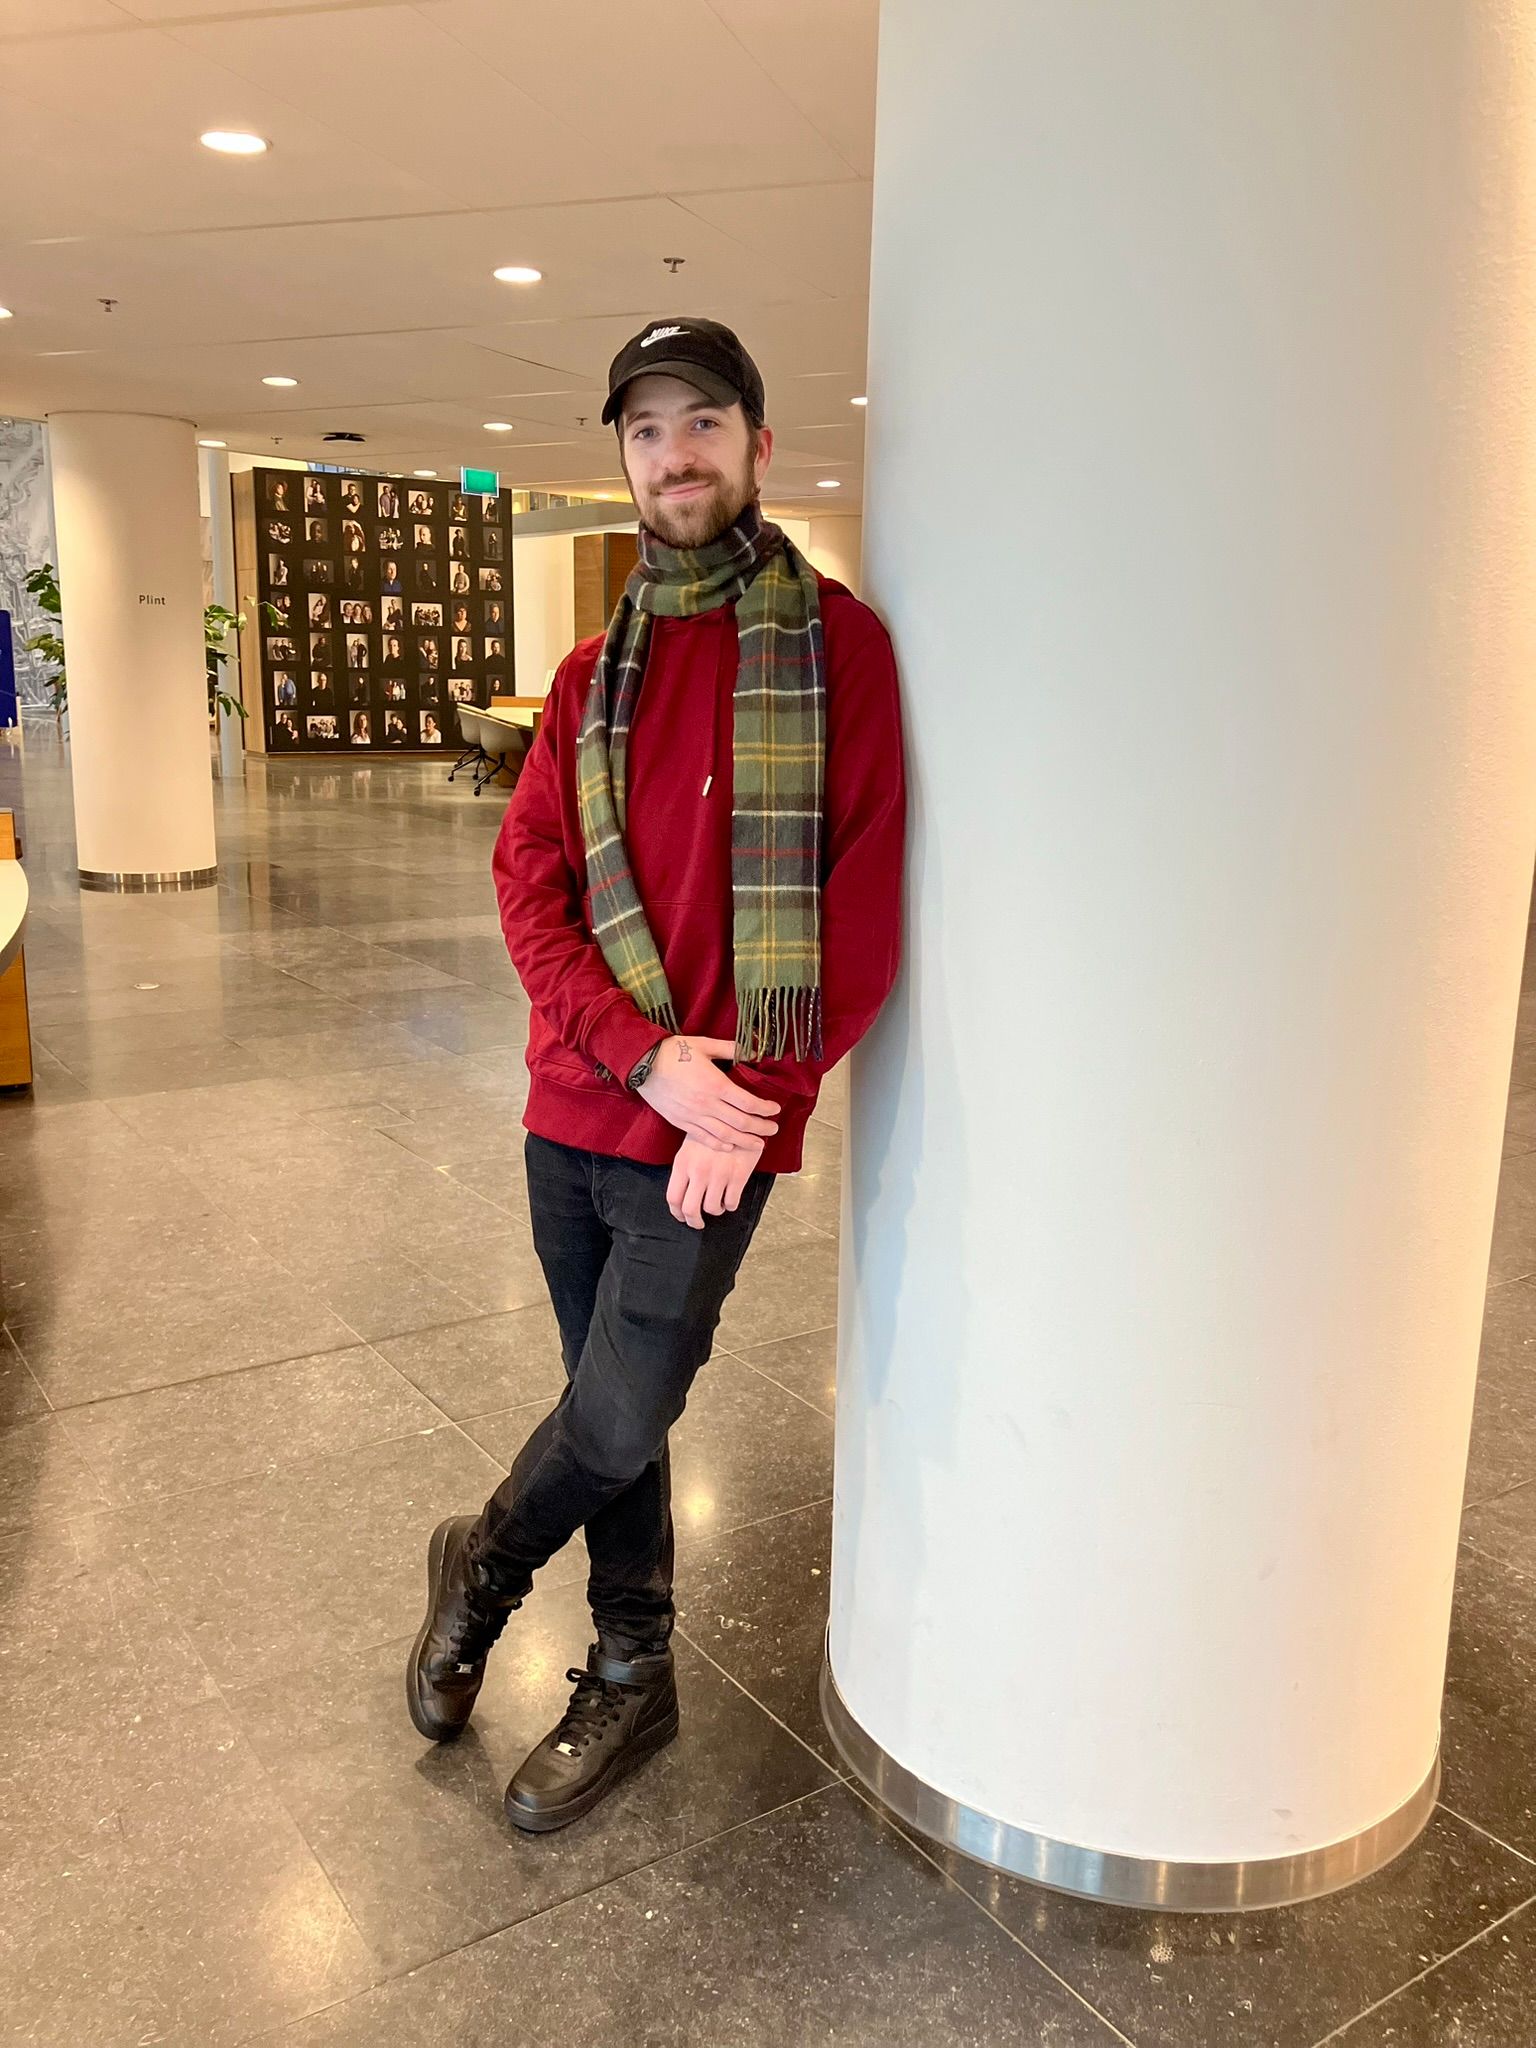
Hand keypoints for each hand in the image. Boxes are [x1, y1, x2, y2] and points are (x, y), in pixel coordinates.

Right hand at [638, 1036, 778, 1152]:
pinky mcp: (681, 1122)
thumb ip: (730, 1048)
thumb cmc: (674, 1051)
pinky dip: (720, 1144)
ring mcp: (693, 1116)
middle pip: (741, 1122)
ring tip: (758, 1144)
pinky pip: (704, 1138)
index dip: (765, 1109)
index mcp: (716, 1084)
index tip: (775, 1110)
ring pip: (725, 1135)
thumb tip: (751, 1049)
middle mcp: (707, 1104)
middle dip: (761, 1128)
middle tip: (773, 1130)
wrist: (642, 1063)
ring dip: (744, 1141)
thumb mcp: (704, 1044)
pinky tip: (730, 1146)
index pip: (749, 1103)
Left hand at [667, 1134, 765, 1230]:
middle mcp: (699, 1170)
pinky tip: (730, 1197)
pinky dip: (730, 1205)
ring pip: (712, 1208)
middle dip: (694, 1221)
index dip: (677, 1213)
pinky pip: (731, 1203)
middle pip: (690, 1209)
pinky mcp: (738, 1175)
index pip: (673, 1197)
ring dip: (715, 1210)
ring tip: (718, 1204)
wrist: (740, 1118)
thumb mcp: (690, 1145)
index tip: (682, 1217)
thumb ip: (684, 1169)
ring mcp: (719, 1174)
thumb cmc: (713, 1131)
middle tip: (698, 1223)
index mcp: (683, 1162)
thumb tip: (681, 1195)